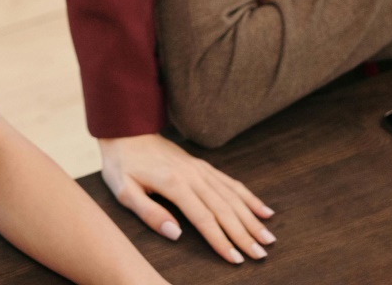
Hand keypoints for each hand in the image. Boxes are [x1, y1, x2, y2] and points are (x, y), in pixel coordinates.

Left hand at [98, 133, 274, 264]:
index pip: (204, 218)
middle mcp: (192, 175)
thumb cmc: (122, 164)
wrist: (126, 130)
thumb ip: (149, 213)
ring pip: (232, 195)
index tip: (236, 260)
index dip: (221, 241)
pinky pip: (230, 181)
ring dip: (251, 217)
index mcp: (174, 183)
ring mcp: (200, 168)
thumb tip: (176, 234)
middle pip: (224, 209)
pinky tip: (263, 209)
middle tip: (261, 255)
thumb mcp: (124, 191)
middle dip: (244, 234)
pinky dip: (248, 196)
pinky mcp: (202, 165)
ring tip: (269, 237)